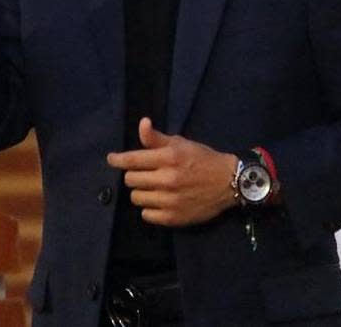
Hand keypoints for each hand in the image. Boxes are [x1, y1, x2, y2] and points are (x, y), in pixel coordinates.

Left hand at [106, 117, 237, 226]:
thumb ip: (157, 137)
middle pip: (130, 180)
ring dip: (141, 192)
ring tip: (153, 188)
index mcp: (168, 158)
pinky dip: (150, 208)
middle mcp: (167, 179)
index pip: (132, 160)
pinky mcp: (173, 217)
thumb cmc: (202, 159)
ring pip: (136, 198)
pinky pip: (146, 215)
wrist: (228, 183)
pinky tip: (159, 201)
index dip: (117, 160)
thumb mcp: (181, 143)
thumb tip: (142, 123)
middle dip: (134, 175)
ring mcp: (170, 200)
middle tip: (144, 173)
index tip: (112, 159)